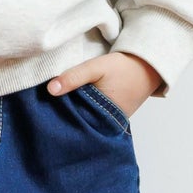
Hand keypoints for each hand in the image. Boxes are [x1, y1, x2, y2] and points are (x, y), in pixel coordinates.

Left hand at [47, 51, 162, 119]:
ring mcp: (108, 123)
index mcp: (100, 119)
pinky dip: (83, 110)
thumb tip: (50, 89)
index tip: (44, 110)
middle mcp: (104, 125)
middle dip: (64, 116)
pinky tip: (74, 102)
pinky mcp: (110, 117)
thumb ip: (74, 77)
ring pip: (84, 120)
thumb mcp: (97, 68)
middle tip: (46, 109)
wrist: (148, 67)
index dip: (58, 116)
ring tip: (57, 104)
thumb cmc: (124, 67)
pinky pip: (92, 116)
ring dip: (73, 112)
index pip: (72, 122)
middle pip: (77, 124)